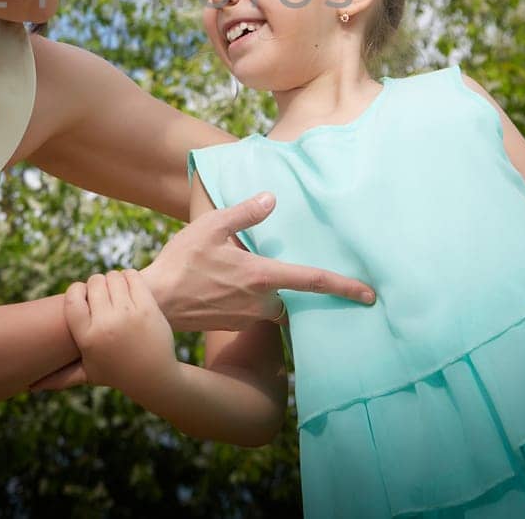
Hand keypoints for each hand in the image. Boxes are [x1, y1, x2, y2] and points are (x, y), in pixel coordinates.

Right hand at [60, 269, 178, 396]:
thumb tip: (29, 387)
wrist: (154, 377)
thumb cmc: (116, 374)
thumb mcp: (87, 374)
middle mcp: (106, 325)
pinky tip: (128, 288)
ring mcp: (128, 315)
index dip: (76, 290)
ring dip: (113, 279)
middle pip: (94, 282)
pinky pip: (132, 277)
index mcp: (87, 338)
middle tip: (102, 294)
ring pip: (113, 276)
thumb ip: (59, 378)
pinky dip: (129, 277)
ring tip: (115, 291)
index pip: (72, 299)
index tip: (83, 295)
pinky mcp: (147, 307)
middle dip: (96, 283)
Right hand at [141, 193, 375, 331]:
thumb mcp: (211, 226)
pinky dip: (241, 298)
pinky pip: (248, 310)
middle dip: (278, 281)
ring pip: (268, 303)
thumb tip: (271, 198)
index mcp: (262, 276)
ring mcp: (247, 317)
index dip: (344, 286)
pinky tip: (217, 286)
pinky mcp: (232, 326)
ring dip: (258, 289)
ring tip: (228, 274)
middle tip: (255, 265)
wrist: (155, 304)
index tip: (369, 295)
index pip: (313, 281)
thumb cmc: (181, 262)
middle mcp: (261, 302)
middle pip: (287, 293)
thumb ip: (245, 213)